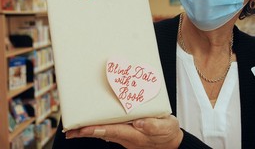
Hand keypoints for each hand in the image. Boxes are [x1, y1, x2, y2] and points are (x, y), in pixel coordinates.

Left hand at [66, 115, 182, 148]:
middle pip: (104, 133)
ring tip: (76, 128)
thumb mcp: (166, 127)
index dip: (98, 129)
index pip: (114, 131)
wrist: (172, 142)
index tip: (84, 128)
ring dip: (91, 131)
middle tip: (71, 130)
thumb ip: (154, 125)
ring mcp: (127, 137)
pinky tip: (95, 125)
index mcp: (136, 135)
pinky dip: (101, 128)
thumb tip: (139, 123)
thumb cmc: (168, 133)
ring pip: (106, 133)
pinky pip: (112, 131)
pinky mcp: (128, 134)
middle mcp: (128, 138)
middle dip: (87, 132)